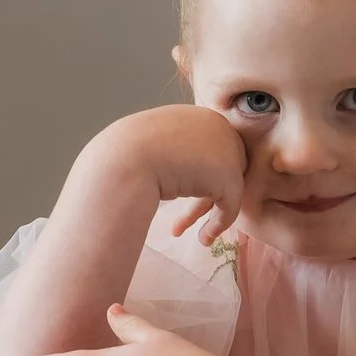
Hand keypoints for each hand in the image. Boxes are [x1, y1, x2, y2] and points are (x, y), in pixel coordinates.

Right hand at [76, 104, 250, 240]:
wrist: (126, 157)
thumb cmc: (129, 152)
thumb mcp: (155, 146)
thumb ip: (174, 153)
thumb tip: (183, 172)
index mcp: (201, 117)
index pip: (212, 151)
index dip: (200, 178)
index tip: (182, 199)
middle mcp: (218, 129)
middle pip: (222, 168)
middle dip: (206, 196)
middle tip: (188, 218)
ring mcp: (226, 150)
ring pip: (227, 187)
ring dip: (212, 213)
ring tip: (201, 237)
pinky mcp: (228, 176)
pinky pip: (230, 204)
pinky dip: (219, 223)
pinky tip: (203, 238)